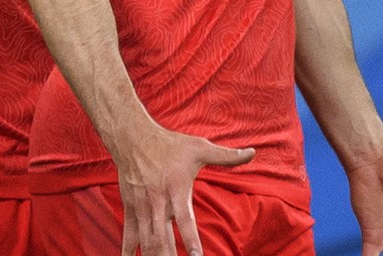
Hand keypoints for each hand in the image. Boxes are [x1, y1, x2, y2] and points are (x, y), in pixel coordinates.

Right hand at [112, 125, 254, 255]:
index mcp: (176, 190)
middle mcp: (158, 202)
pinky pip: (129, 233)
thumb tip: (253, 152)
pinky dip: (129, 250)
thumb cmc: (169, 144)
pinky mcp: (130, 207)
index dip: (190, 240)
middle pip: (162, 237)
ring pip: (146, 239)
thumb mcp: (199, 147)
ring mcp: (142, 207)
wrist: (132, 138)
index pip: (185, 220)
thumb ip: (226, 155)